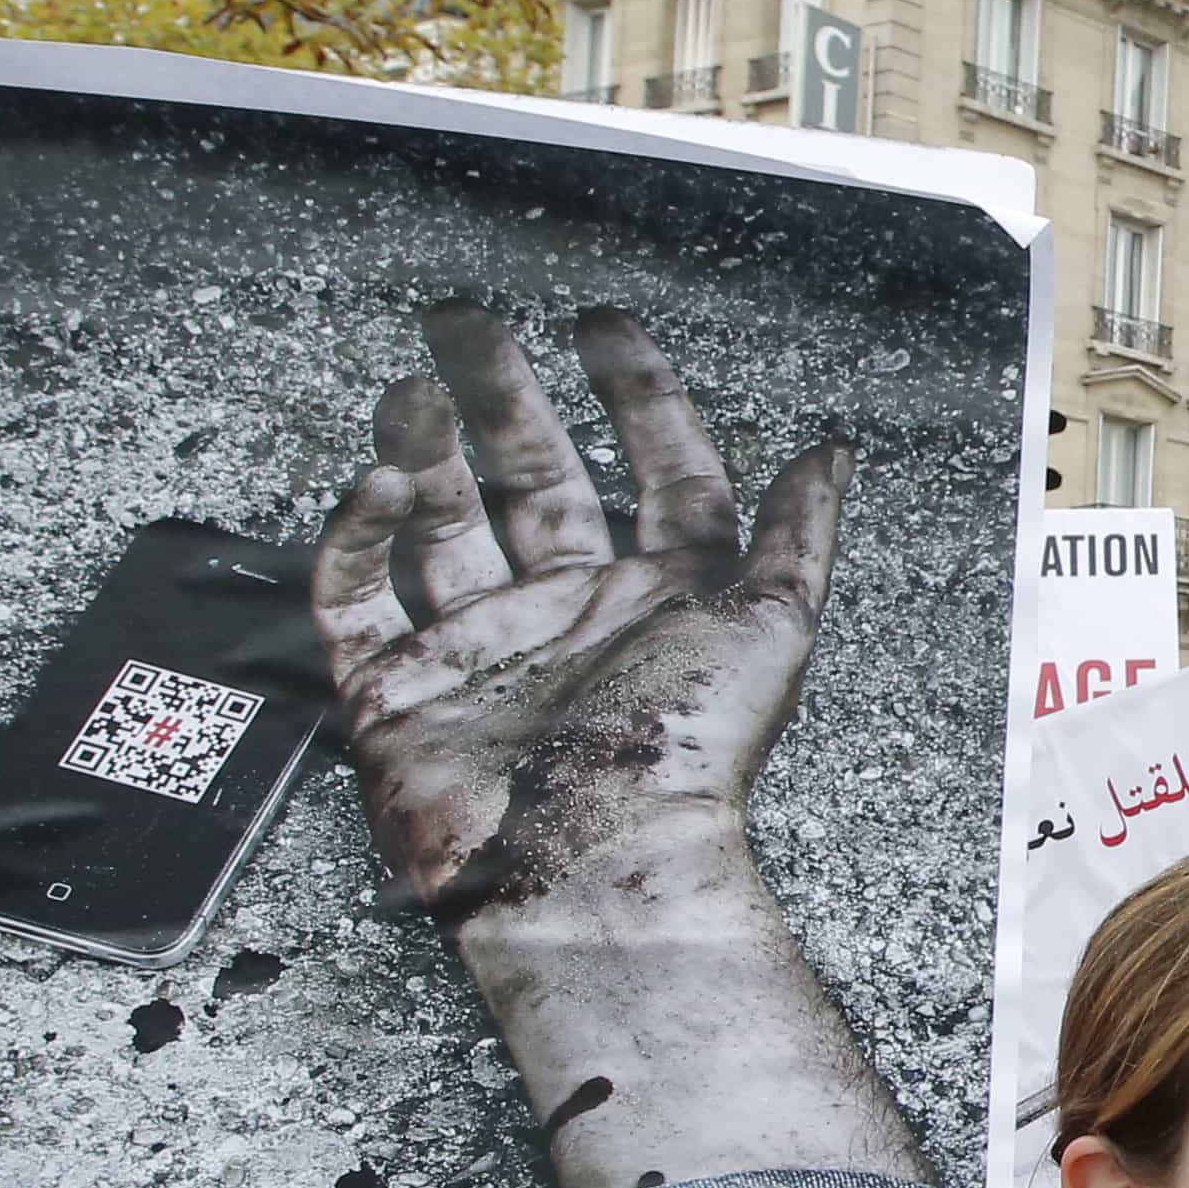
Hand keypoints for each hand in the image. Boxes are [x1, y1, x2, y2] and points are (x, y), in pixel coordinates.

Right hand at [317, 303, 846, 923]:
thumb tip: (832, 451)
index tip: (602, 326)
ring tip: (416, 383)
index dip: (636, 393)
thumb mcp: (775, 628)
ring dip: (427, 445)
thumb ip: (801, 534)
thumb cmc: (687, 761)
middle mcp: (570, 616)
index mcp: (661, 599)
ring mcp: (482, 648)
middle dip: (502, 394)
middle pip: (533, 478)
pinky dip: (358, 532)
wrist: (593, 867)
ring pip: (441, 522)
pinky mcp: (399, 689)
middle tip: (469, 320)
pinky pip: (357, 595)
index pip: (654, 472)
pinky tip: (378, 479)